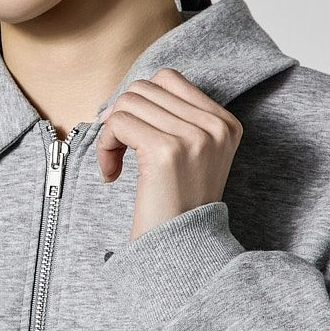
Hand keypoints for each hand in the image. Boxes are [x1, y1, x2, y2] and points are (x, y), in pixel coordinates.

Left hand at [95, 68, 242, 241]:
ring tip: (115, 165)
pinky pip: (118, 123)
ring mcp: (194, 137)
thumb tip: (128, 94)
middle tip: (118, 153)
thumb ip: (172, 119)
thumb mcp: (189, 157)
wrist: (181, 251)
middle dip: (121, 117)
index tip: (131, 135)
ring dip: (109, 133)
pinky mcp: (167, 150)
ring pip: (128, 102)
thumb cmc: (176, 208)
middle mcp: (215, 126)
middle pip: (144, 88)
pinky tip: (111, 173)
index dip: (139, 102)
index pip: (168, 79)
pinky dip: (104, 146)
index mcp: (225, 123)